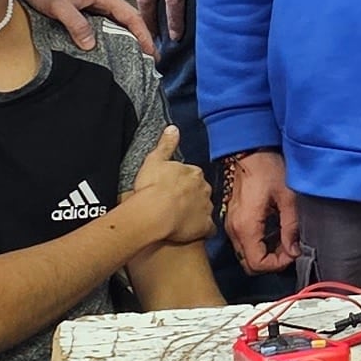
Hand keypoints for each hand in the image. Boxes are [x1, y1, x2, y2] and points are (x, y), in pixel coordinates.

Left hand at [19, 0, 149, 49]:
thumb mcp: (59, 6)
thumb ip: (76, 24)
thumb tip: (91, 44)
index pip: (131, 16)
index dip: (144, 34)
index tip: (151, 52)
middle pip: (129, 20)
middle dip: (142, 38)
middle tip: (151, 59)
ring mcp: (94, 3)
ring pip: (118, 22)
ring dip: (129, 38)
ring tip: (137, 56)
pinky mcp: (85, 8)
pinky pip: (106, 24)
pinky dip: (114, 35)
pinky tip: (114, 47)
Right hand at [119, 126, 213, 251]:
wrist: (155, 212)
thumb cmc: (152, 187)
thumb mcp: (155, 160)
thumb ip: (166, 144)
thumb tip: (173, 128)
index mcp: (194, 173)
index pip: (193, 175)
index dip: (183, 182)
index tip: (174, 187)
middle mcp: (204, 189)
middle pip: (201, 191)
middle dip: (192, 196)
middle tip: (177, 203)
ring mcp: (206, 208)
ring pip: (205, 209)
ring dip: (197, 213)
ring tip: (181, 218)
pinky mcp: (204, 226)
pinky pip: (208, 229)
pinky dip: (203, 230)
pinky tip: (193, 232)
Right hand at [222, 147, 301, 273]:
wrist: (251, 152)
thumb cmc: (268, 170)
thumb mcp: (288, 198)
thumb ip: (291, 228)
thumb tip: (294, 251)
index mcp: (246, 226)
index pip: (257, 263)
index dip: (277, 264)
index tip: (292, 252)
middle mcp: (234, 230)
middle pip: (249, 264)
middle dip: (271, 262)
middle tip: (289, 248)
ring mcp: (231, 225)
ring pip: (246, 255)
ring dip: (266, 254)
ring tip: (284, 240)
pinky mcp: (233, 220)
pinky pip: (244, 243)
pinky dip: (259, 245)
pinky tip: (274, 232)